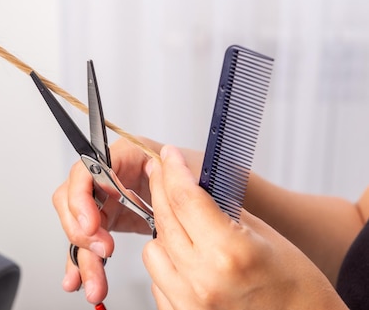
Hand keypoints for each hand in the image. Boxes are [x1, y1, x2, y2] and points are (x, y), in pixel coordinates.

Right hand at [52, 136, 203, 303]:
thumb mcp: (193, 171)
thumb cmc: (199, 173)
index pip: (88, 169)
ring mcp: (106, 200)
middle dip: (80, 231)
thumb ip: (181, 174)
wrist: (207, 193)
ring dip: (83, 256)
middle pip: (75, 199)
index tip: (91, 224)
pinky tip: (81, 280)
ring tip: (95, 284)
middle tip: (101, 251)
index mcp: (126, 154)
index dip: (82, 197)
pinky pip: (87, 243)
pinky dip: (83, 263)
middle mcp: (110, 176)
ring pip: (80, 227)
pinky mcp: (107, 223)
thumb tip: (168, 167)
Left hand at [143, 145, 347, 309]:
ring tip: (184, 227)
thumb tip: (192, 185)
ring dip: (163, 233)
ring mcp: (190, 303)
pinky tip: (186, 257)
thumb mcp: (265, 236)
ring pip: (152, 250)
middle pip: (165, 219)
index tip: (168, 155)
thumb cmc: (298, 288)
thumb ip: (223, 211)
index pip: (185, 198)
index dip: (174, 170)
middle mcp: (204, 280)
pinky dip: (168, 264)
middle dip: (161, 189)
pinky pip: (158, 281)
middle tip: (162, 172)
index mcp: (229, 253)